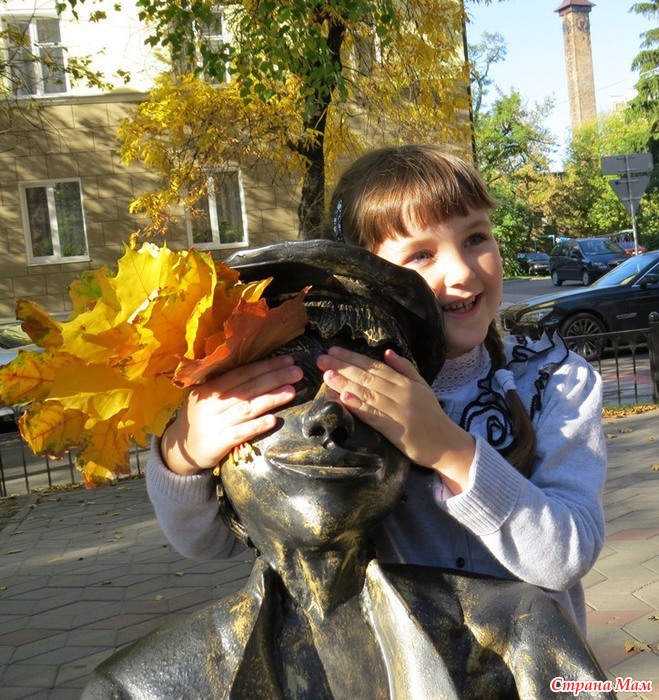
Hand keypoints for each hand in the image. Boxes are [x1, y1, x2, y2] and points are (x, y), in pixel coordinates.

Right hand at [161, 355, 302, 475]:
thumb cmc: (203, 418)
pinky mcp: (217, 443)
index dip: (266, 366)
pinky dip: (257, 426)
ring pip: (246, 408)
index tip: (288, 361)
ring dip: (270, 398)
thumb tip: (265, 371)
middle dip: (274, 378)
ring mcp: (214, 423)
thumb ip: (231, 387)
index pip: (242, 373)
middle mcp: (211, 403)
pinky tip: (273, 420)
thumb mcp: (209, 398)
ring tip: (291, 391)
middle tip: (297, 372)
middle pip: (247, 388)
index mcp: (211, 388)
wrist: (180, 449)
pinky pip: (240, 433)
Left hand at [317, 347, 474, 493]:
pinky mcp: (395, 429)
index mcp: (405, 382)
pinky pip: (373, 415)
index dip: (353, 357)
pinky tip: (343, 398)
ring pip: (367, 393)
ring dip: (346, 382)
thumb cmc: (432, 416)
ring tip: (327, 375)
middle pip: (367, 376)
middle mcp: (400, 392)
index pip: (374, 366)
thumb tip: (387, 353)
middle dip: (343, 366)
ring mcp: (397, 410)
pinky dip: (358, 405)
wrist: (447, 444)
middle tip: (322, 359)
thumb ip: (405, 368)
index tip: (334, 350)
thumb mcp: (422, 386)